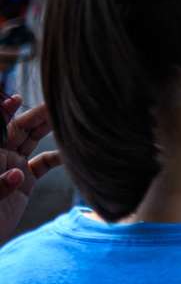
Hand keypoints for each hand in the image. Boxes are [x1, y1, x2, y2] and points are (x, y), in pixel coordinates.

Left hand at [0, 95, 57, 242]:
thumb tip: (18, 174)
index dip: (5, 111)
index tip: (17, 99)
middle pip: (18, 128)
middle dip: (36, 115)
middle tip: (57, 104)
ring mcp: (11, 167)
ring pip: (31, 141)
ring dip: (48, 129)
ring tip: (68, 120)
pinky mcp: (24, 183)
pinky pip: (42, 164)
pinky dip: (57, 157)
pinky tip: (71, 153)